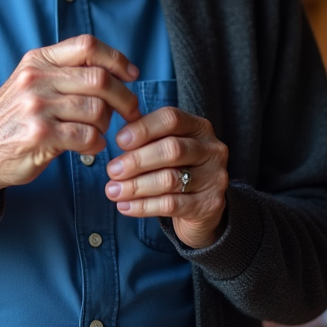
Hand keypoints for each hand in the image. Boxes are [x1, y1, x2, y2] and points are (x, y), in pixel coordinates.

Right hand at [0, 35, 141, 200]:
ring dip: (106, 125)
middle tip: (131, 111)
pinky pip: (88, 137)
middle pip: (99, 79)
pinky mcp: (41, 135)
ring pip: (97, 110)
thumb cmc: (12, 119)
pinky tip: (89, 148)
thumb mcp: (29, 83)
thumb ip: (62, 72)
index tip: (131, 74)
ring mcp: (37, 107)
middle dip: (124, 97)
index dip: (116, 58)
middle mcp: (36, 79)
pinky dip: (96, 145)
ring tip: (97, 132)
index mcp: (37, 61)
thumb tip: (111, 70)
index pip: (87, 46)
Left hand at [103, 108, 228, 247]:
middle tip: (112, 170)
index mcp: (199, 127)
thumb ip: (147, 139)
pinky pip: (171, 205)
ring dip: (136, 186)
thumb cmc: (176, 169)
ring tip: (113, 190)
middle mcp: (211, 150)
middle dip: (137, 160)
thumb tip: (120, 140)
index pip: (171, 119)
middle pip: (171, 149)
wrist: (203, 208)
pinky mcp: (209, 205)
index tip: (119, 141)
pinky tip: (125, 206)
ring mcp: (214, 178)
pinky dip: (143, 206)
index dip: (143, 128)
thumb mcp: (166, 147)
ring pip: (170, 179)